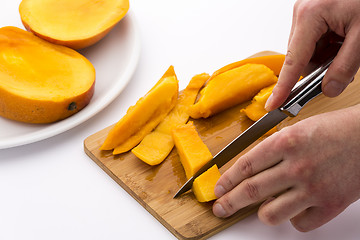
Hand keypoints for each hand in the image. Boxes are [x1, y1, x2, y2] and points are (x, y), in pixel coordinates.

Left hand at [212, 104, 359, 230]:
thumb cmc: (336, 129)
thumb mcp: (298, 127)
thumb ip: (273, 146)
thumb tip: (250, 167)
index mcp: (286, 142)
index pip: (245, 166)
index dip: (227, 180)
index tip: (219, 188)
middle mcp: (297, 167)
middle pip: (251, 191)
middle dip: (229, 203)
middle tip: (220, 208)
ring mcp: (313, 188)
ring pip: (271, 213)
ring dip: (261, 213)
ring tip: (261, 208)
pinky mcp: (329, 205)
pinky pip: (299, 223)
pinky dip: (292, 219)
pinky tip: (293, 209)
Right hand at [265, 0, 359, 110]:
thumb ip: (345, 66)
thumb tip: (330, 89)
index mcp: (310, 15)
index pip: (293, 61)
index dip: (284, 87)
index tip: (274, 104)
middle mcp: (302, 13)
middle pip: (300, 57)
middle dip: (320, 68)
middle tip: (344, 71)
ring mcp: (306, 13)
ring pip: (308, 51)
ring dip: (327, 58)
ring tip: (348, 47)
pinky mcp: (312, 14)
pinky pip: (314, 42)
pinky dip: (329, 48)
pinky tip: (343, 41)